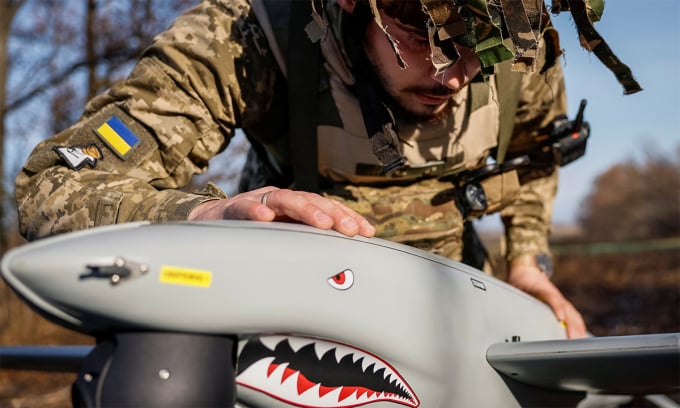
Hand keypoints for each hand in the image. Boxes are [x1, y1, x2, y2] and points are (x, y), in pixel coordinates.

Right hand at [188, 187, 375, 237]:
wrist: (211, 224)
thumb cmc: (253, 234)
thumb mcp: (284, 240)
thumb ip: (307, 247)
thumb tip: (340, 270)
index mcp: (297, 209)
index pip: (328, 209)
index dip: (349, 218)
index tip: (368, 232)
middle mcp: (282, 201)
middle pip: (313, 201)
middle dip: (334, 215)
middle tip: (350, 230)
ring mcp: (260, 201)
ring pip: (286, 199)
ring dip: (306, 210)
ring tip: (322, 222)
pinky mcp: (234, 207)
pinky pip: (246, 206)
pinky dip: (256, 210)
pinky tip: (266, 218)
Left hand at [507, 255, 586, 338]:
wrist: (527, 270)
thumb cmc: (521, 280)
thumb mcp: (513, 287)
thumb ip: (512, 297)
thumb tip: (503, 310)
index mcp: (541, 288)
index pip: (552, 297)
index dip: (557, 307)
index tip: (560, 317)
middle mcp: (554, 294)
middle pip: (567, 310)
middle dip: (571, 325)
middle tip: (572, 340)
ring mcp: (560, 300)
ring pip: (573, 314)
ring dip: (577, 328)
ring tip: (578, 343)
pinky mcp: (562, 305)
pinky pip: (573, 316)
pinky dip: (578, 327)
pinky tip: (580, 338)